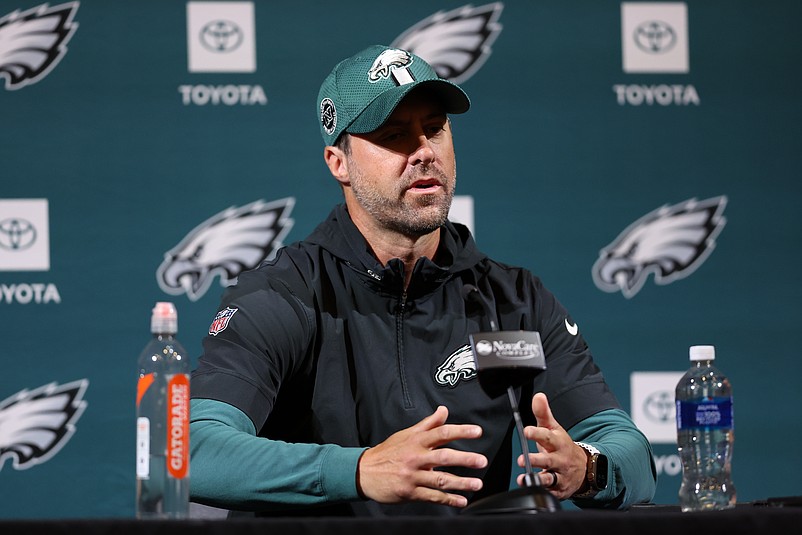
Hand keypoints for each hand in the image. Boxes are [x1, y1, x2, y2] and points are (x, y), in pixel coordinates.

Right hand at [356, 406, 487, 506]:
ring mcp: (413, 476)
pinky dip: (448, 500)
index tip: (477, 431)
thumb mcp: (406, 434)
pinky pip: (432, 497)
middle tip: (481, 460)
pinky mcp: (410, 492)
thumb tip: (443, 411)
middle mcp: (416, 457)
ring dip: (461, 483)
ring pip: (440, 479)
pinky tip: (461, 501)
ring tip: (477, 484)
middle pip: (443, 457)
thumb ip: (428, 423)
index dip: (460, 431)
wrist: (364, 472)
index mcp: (416, 441)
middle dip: (464, 459)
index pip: (441, 433)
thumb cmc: (387, 452)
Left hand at [516, 392, 587, 499]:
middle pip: (548, 460)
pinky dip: (542, 492)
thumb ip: (543, 413)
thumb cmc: (562, 446)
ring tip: (524, 478)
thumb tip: (538, 396)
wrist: (585, 468)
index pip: (547, 436)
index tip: (526, 431)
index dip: (537, 433)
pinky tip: (530, 490)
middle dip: (536, 460)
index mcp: (558, 443)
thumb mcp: (554, 429)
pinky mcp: (559, 489)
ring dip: (538, 479)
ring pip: (550, 479)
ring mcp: (560, 475)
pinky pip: (550, 493)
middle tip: (521, 459)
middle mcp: (560, 460)